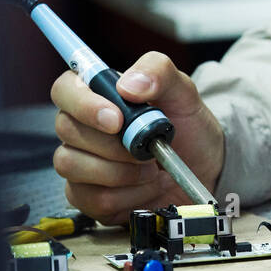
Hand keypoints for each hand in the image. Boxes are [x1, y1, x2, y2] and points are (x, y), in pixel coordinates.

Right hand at [50, 51, 224, 224]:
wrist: (205, 168)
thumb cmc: (187, 127)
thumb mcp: (183, 92)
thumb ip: (158, 72)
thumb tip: (129, 84)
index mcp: (98, 95)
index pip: (65, 89)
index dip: (83, 104)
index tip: (116, 119)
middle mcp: (82, 127)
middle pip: (66, 129)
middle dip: (112, 144)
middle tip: (145, 149)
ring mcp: (81, 163)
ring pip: (71, 165)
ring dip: (119, 172)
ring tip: (150, 169)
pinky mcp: (88, 196)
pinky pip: (92, 199)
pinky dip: (127, 196)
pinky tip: (146, 187)